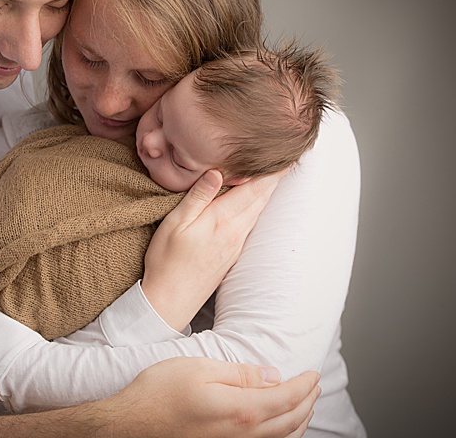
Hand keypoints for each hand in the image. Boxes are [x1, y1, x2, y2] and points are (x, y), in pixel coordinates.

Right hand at [103, 357, 318, 437]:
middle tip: (314, 386)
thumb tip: (272, 376)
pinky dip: (281, 436)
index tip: (313, 373)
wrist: (130, 424)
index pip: (286, 398)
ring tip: (303, 404)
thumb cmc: (159, 392)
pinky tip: (277, 426)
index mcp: (240, 410)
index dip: (304, 385)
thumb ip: (240, 374)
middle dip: (307, 402)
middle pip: (290, 422)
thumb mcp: (200, 368)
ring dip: (298, 421)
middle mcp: (241, 435)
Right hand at [142, 169, 287, 329]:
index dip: (270, 172)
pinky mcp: (233, 253)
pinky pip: (251, 223)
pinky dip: (258, 207)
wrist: (170, 300)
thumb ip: (198, 197)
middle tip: (288, 159)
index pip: (253, 189)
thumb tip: (217, 172)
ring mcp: (236, 244)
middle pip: (261, 199)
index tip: (285, 156)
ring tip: (276, 176)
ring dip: (268, 192)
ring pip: (258, 211)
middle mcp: (235, 231)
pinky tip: (255, 202)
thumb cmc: (166, 261)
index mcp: (222, 219)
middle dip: (275, 178)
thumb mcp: (175, 223)